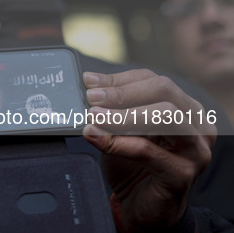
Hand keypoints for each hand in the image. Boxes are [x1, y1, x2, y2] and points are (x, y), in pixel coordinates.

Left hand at [82, 69, 215, 231]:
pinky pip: (149, 151)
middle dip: (122, 93)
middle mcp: (196, 125)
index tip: (90, 82)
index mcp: (184, 108)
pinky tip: (97, 139)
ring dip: (123, 115)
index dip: (119, 80)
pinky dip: (119, 142)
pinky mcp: (183, 174)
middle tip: (92, 99)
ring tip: (95, 117)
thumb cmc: (133, 165)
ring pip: (164, 116)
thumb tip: (89, 86)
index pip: (153, 81)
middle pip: (164, 91)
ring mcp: (195, 150)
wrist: (141, 207)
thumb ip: (111, 108)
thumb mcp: (120, 129)